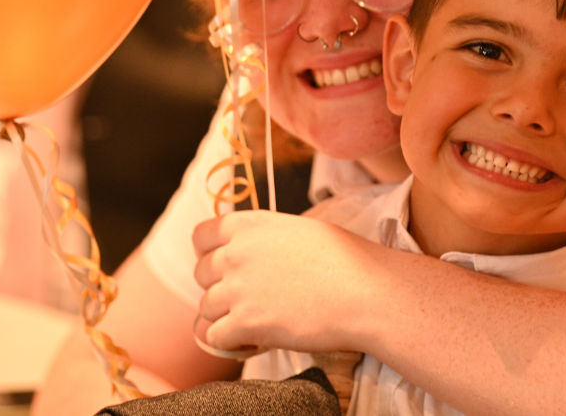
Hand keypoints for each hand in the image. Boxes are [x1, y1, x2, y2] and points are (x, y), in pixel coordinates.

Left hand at [192, 210, 387, 354]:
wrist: (364, 292)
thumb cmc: (345, 259)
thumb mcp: (299, 230)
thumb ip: (265, 239)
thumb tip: (254, 253)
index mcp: (250, 224)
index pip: (201, 235)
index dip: (208, 252)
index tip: (223, 266)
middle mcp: (236, 252)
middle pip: (201, 273)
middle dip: (219, 286)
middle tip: (246, 298)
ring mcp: (238, 288)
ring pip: (206, 307)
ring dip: (226, 316)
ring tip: (255, 320)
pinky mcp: (246, 323)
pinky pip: (215, 337)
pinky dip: (231, 342)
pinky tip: (254, 339)